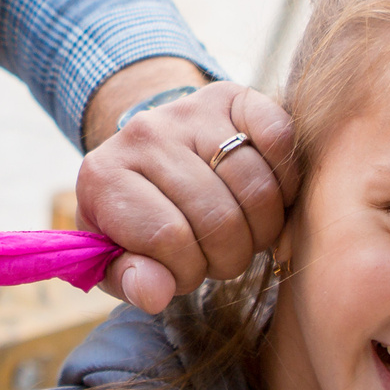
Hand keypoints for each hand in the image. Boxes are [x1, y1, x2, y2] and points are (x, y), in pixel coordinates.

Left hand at [75, 81, 298, 312]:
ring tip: (244, 233)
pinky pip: (279, 138)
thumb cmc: (136, 217)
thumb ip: (129, 279)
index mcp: (103, 177)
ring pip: (256, 188)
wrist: (148, 151)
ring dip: (263, 229)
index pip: (168, 239)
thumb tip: (155, 293)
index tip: (184, 271)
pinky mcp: (231, 96)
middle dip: (230, 257)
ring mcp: (190, 111)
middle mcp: (144, 134)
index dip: (188, 271)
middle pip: (219, 217)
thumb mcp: (117, 256)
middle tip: (221, 257)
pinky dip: (286, 182)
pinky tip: (270, 199)